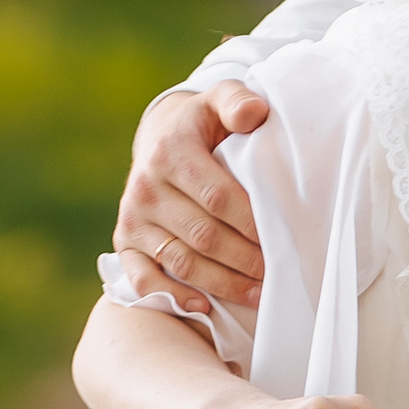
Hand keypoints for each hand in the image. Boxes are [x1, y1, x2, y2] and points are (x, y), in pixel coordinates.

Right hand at [111, 83, 266, 311]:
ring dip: (222, 283)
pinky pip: (144, 277)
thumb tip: (256, 113)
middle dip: (245, 259)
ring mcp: (132, 217)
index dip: (252, 224)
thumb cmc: (204, 125)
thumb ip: (238, 102)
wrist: (160, 136)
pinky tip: (203, 307)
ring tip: (258, 294)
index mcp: (170, 152)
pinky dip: (172, 296)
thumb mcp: (220, 101)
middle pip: (203, 236)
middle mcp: (145, 186)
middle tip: (279, 274)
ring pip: (181, 261)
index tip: (284, 240)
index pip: (217, 197)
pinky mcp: (124, 240)